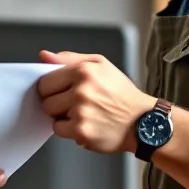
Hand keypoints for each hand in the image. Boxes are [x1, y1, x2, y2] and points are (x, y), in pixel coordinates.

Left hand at [36, 50, 153, 153]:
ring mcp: (81, 113)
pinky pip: (59, 130)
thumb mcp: (100, 64)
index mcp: (83, 71)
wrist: (144, 121)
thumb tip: (44, 56)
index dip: (52, 87)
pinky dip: (69, 130)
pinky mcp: (81, 132)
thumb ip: (69, 59)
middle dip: (56, 102)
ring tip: (82, 113)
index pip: (45, 81)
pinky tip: (86, 124)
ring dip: (62, 116)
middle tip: (75, 103)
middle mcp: (81, 91)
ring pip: (51, 115)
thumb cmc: (121, 93)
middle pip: (45, 100)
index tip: (62, 91)